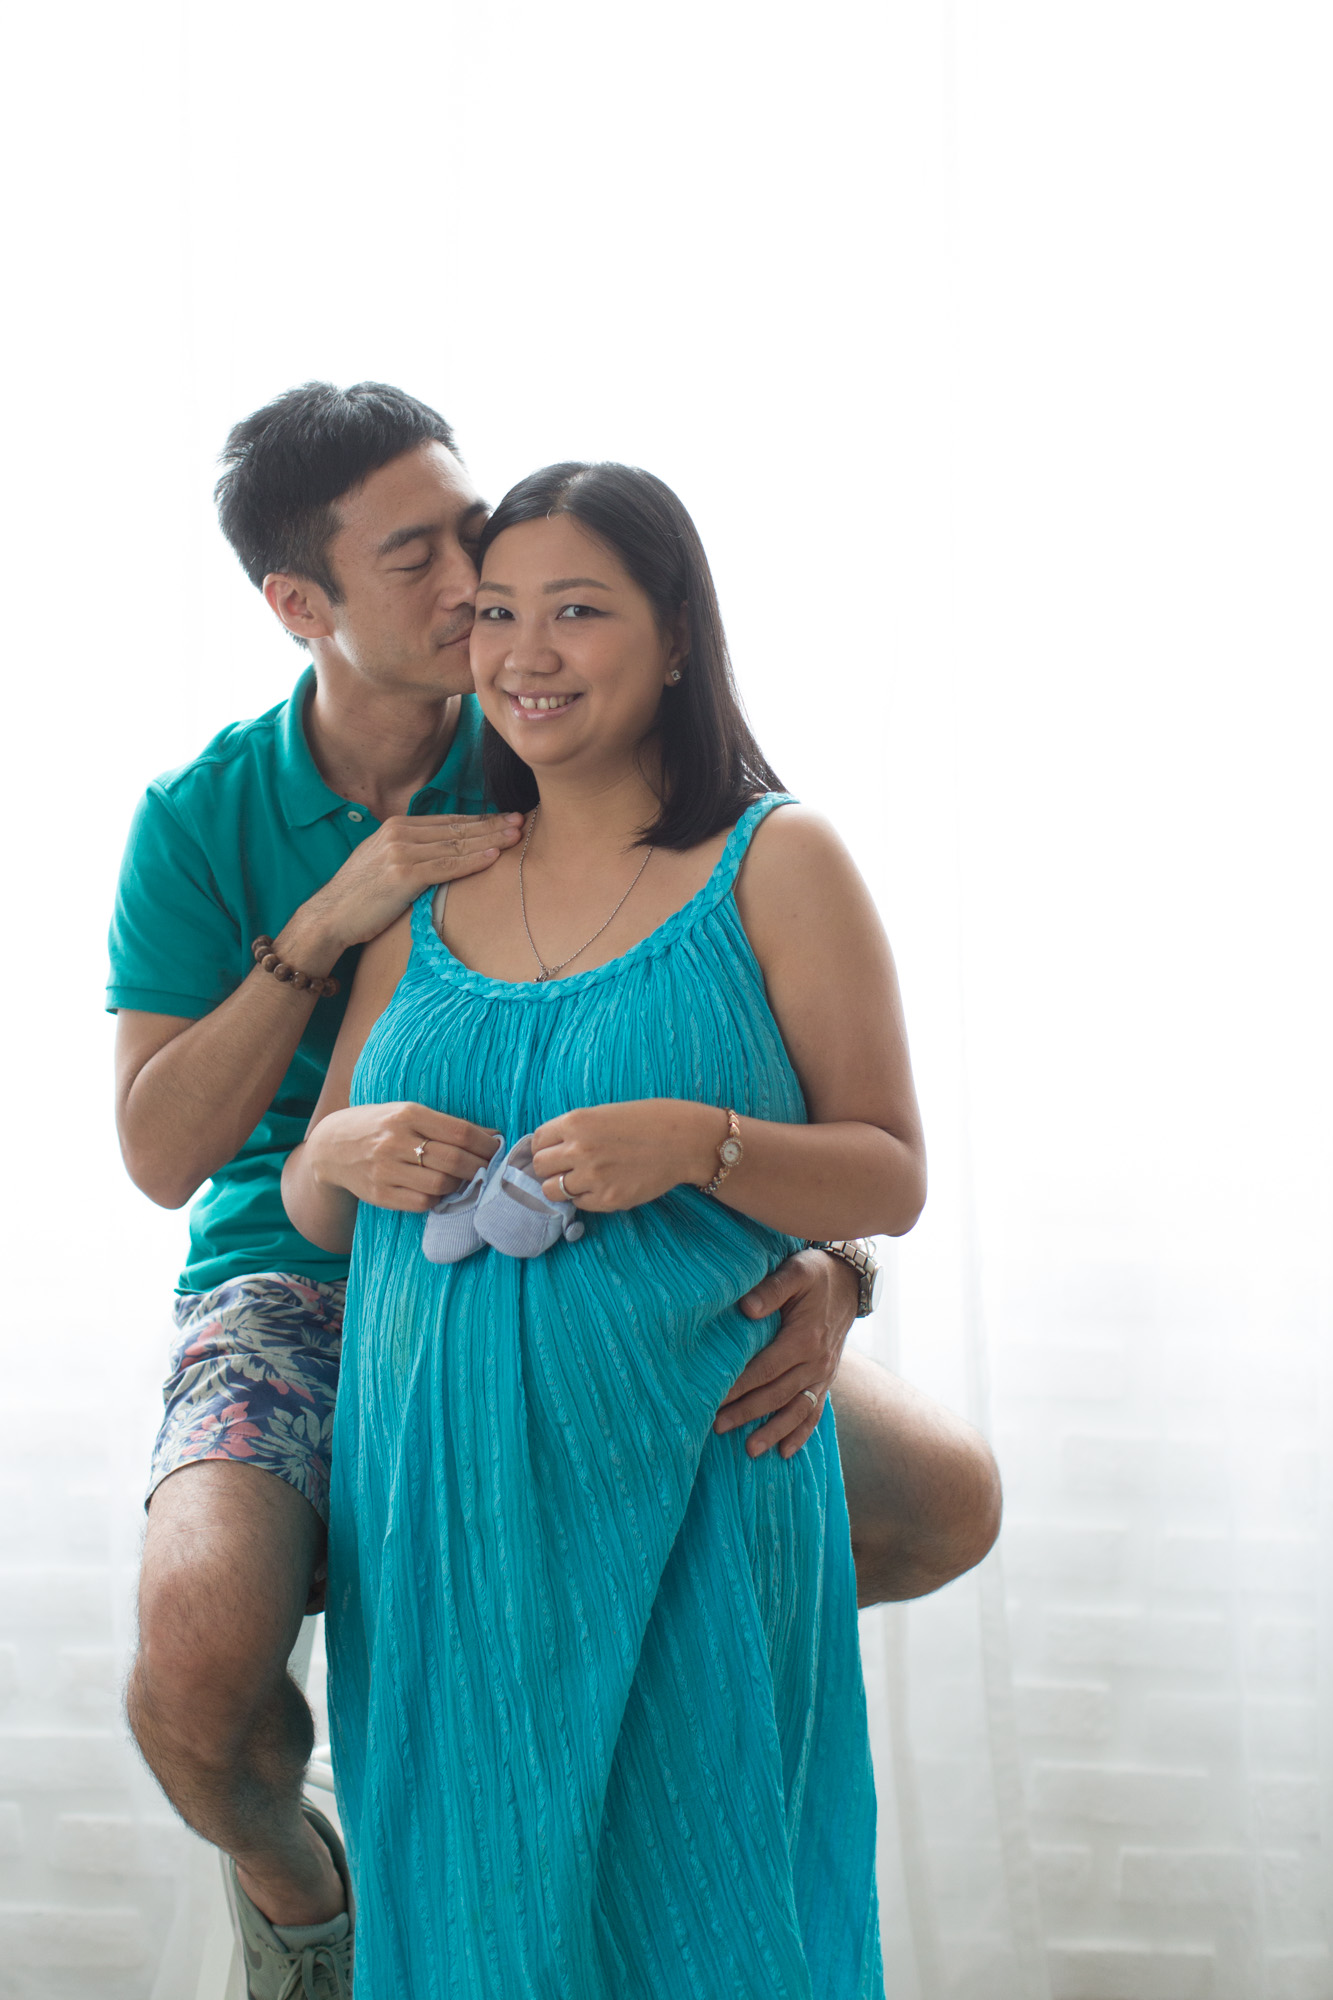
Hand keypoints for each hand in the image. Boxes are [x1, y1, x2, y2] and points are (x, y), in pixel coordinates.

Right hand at [287, 812, 525, 962]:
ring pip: (455, 844)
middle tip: (521, 821)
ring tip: (516, 836)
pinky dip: (472, 861)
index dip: (478, 820)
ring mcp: (400, 852)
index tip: (504, 820)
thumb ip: (411, 853)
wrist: (329, 917)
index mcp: (396, 827)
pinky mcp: (403, 875)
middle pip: (455, 828)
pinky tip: (494, 857)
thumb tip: (441, 853)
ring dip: (489, 840)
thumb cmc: (359, 897)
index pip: (447, 821)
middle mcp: (399, 834)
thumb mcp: (384, 864)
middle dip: (491, 825)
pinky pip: (447, 866)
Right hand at [306, 1102, 499, 1210]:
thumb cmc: (379, 1126)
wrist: (332, 1147)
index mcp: (407, 1115)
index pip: (459, 1132)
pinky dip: (437, 1198)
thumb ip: (443, 1124)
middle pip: (454, 1160)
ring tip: (463, 1179)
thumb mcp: (407, 1113)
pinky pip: (422, 1202)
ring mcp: (386, 1169)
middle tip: (488, 1168)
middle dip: (479, 1166)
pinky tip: (439, 1190)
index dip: (485, 1143)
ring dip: (459, 1184)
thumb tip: (490, 1135)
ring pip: (441, 1184)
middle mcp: (395, 1141)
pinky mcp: (380, 1194)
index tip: (496, 1147)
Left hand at [531, 1099, 714, 1210]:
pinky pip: (579, 1204)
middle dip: (550, 1168)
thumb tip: (550, 1150)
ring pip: (553, 1191)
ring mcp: (592, 1177)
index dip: (544, 1148)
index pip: (537, 1142)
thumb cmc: (646, 1121)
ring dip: (563, 1186)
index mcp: (576, 1122)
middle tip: (567, 1167)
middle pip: (540, 1167)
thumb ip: (575, 1131)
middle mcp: (579, 1149)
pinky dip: (585, 1198)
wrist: (682, 1140)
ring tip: (584, 1179)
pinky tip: (603, 1186)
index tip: (554, 1151)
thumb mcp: (603, 1113)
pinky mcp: (607, 1200)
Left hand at [714, 1248, 859, 1458]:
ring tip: (749, 1451)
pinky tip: (786, 1452)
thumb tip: (746, 1308)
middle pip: (776, 1395)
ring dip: (773, 1431)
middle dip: (746, 1413)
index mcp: (804, 1339)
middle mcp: (816, 1362)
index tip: (713, 1399)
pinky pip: (815, 1411)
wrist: (850, 1280)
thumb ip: (772, 1289)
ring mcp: (824, 1373)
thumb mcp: (796, 1271)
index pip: (764, 1369)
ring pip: (796, 1409)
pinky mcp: (827, 1378)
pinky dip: (801, 1433)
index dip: (738, 1387)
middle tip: (716, 1427)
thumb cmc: (816, 1273)